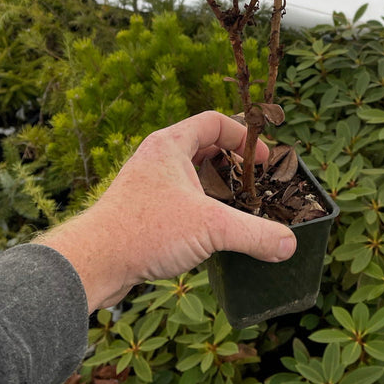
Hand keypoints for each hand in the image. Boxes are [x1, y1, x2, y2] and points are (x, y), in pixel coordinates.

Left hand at [33, 111, 296, 311]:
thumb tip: (289, 244)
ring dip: (215, 187)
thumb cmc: (145, 231)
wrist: (94, 262)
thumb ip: (256, 234)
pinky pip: (177, 198)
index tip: (263, 161)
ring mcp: (146, 184)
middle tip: (254, 184)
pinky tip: (210, 231)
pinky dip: (199, 207)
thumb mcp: (212, 228)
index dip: (244, 137)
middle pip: (202, 146)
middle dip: (232, 164)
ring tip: (237, 207)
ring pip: (189, 174)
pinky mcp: (140, 210)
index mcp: (170, 145)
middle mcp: (156, 158)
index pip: (214, 121)